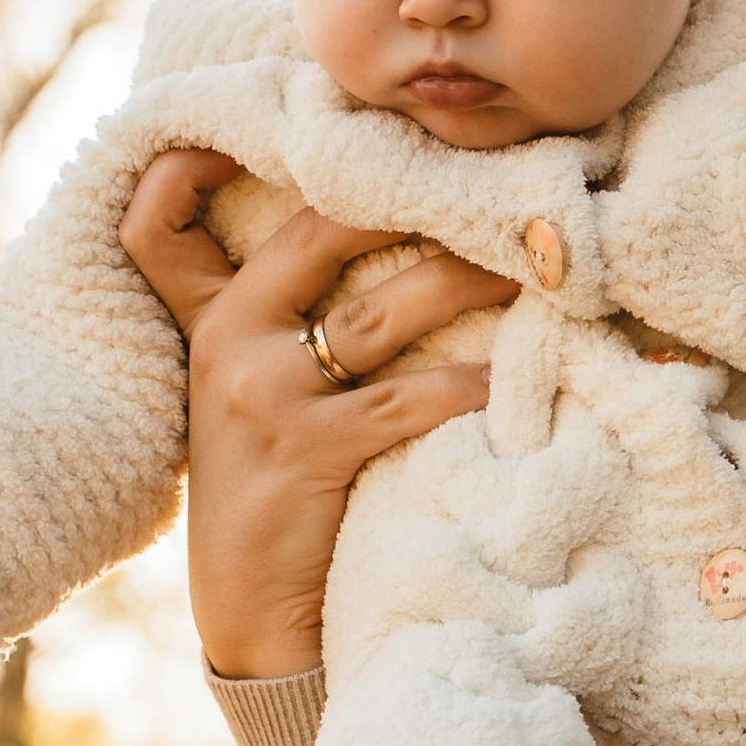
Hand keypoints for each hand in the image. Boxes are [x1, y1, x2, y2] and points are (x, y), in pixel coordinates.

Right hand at [118, 149, 518, 677]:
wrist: (249, 618)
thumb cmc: (272, 495)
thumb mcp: (251, 395)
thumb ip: (289, 324)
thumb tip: (400, 256)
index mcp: (213, 316)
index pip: (213, 210)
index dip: (274, 159)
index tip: (371, 128)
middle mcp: (229, 340)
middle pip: (322, 234)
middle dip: (410, 200)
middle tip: (491, 180)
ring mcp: (263, 395)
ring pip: (378, 311)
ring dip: (462, 283)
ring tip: (532, 263)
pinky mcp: (308, 451)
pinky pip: (407, 401)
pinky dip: (469, 386)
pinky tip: (519, 378)